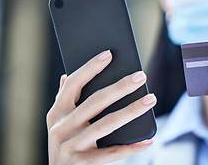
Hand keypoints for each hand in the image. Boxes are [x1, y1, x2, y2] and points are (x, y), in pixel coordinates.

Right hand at [46, 50, 156, 164]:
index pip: (74, 84)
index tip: (109, 54)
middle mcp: (62, 127)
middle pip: (96, 101)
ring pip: (107, 124)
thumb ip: (63, 100)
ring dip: (132, 110)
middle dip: (121, 87)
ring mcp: (71, 146)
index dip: (90, 68)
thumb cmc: (65, 143)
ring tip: (151, 99)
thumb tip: (66, 75)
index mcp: (57, 112)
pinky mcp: (81, 164)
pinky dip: (132, 146)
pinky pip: (111, 153)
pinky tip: (148, 139)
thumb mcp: (58, 122)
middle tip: (141, 76)